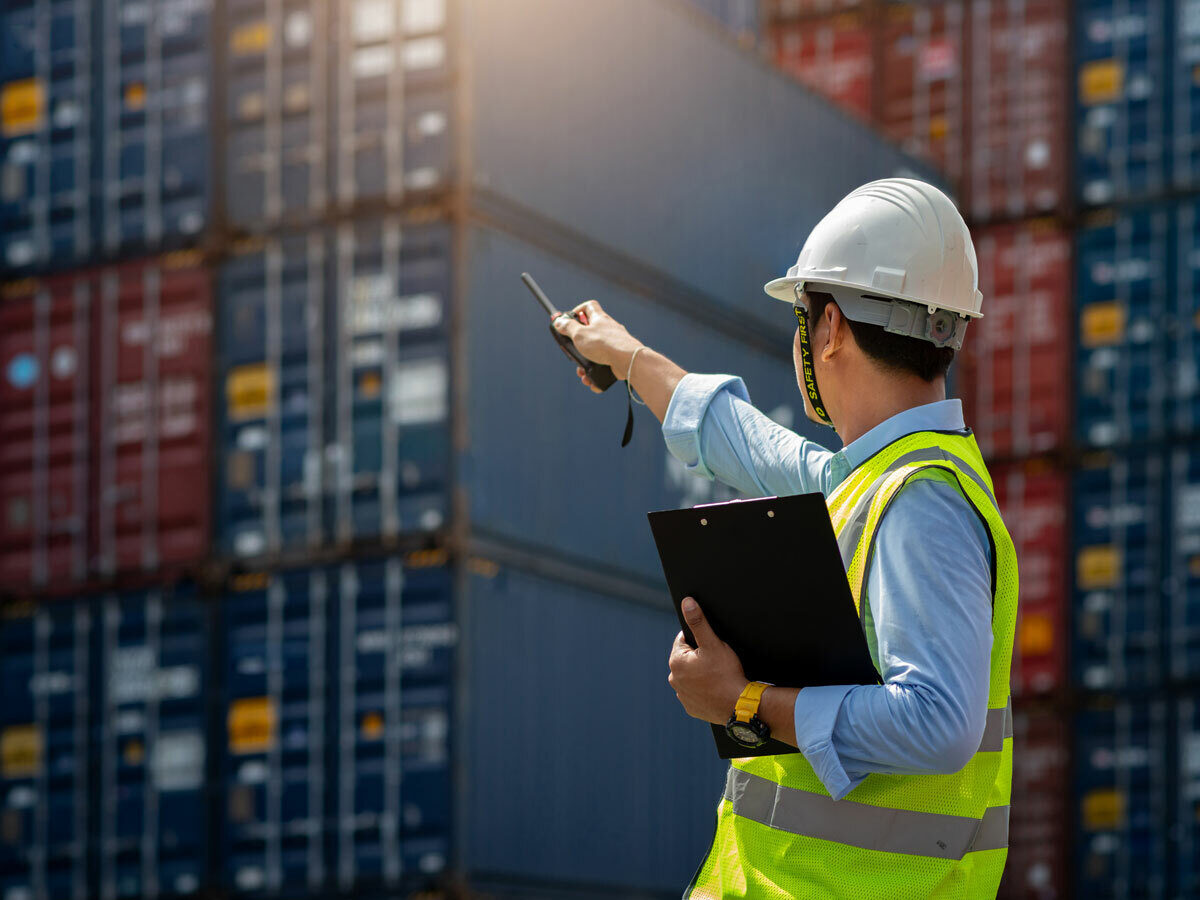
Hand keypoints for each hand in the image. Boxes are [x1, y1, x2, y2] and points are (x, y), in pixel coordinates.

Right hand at [551, 299, 642, 390]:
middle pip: (590, 333)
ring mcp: (614, 344)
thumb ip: (568, 327)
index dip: (578, 310)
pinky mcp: (617, 358)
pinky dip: (595, 373)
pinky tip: (590, 380)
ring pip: (595, 353)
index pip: (589, 306)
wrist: (627, 359)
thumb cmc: (603, 343)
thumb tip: (558, 321)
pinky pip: (603, 365)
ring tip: (581, 373)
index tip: (570, 320)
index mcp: (599, 319)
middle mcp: (608, 329)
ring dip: (585, 363)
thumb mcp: (579, 334)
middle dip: (578, 345)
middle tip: (573, 353)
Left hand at [667, 598, 748, 724]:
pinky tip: (716, 689)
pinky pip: (696, 693)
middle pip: (687, 659)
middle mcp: (674, 679)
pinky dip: (704, 690)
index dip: (700, 640)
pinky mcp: (691, 708)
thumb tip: (687, 603)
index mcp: (676, 661)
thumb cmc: (726, 673)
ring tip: (718, 675)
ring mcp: (682, 695)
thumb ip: (698, 622)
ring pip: (691, 677)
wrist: (739, 705)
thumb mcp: (713, 643)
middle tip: (718, 661)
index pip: (684, 640)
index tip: (712, 646)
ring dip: (701, 674)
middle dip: (700, 657)